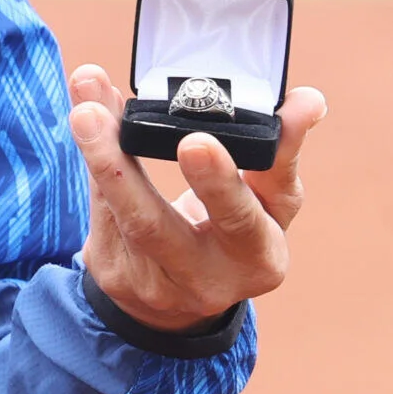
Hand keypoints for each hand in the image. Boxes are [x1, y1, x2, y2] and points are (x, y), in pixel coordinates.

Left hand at [67, 62, 326, 333]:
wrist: (191, 294)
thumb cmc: (238, 231)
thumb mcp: (269, 202)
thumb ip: (279, 153)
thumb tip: (309, 99)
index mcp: (257, 259)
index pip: (241, 220)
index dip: (221, 183)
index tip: (197, 139)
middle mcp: (201, 277)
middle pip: (155, 227)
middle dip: (123, 172)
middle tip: (94, 115)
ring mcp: (150, 279)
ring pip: (114, 210)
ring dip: (93, 152)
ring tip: (84, 105)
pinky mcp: (112, 270)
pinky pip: (98, 206)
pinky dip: (93, 155)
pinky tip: (87, 110)